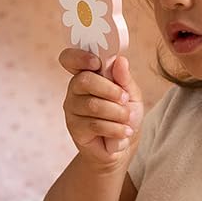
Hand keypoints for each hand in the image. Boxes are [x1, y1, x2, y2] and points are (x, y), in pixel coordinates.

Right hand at [59, 49, 142, 168]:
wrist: (123, 143)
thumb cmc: (124, 115)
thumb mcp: (131, 94)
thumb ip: (124, 78)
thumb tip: (120, 61)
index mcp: (87, 74)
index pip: (70, 59)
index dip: (80, 57)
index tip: (97, 63)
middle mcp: (75, 89)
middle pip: (85, 80)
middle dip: (110, 90)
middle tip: (125, 99)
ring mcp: (72, 109)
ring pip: (93, 105)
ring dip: (117, 113)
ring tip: (127, 119)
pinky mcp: (75, 128)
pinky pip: (95, 125)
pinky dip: (115, 128)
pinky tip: (123, 131)